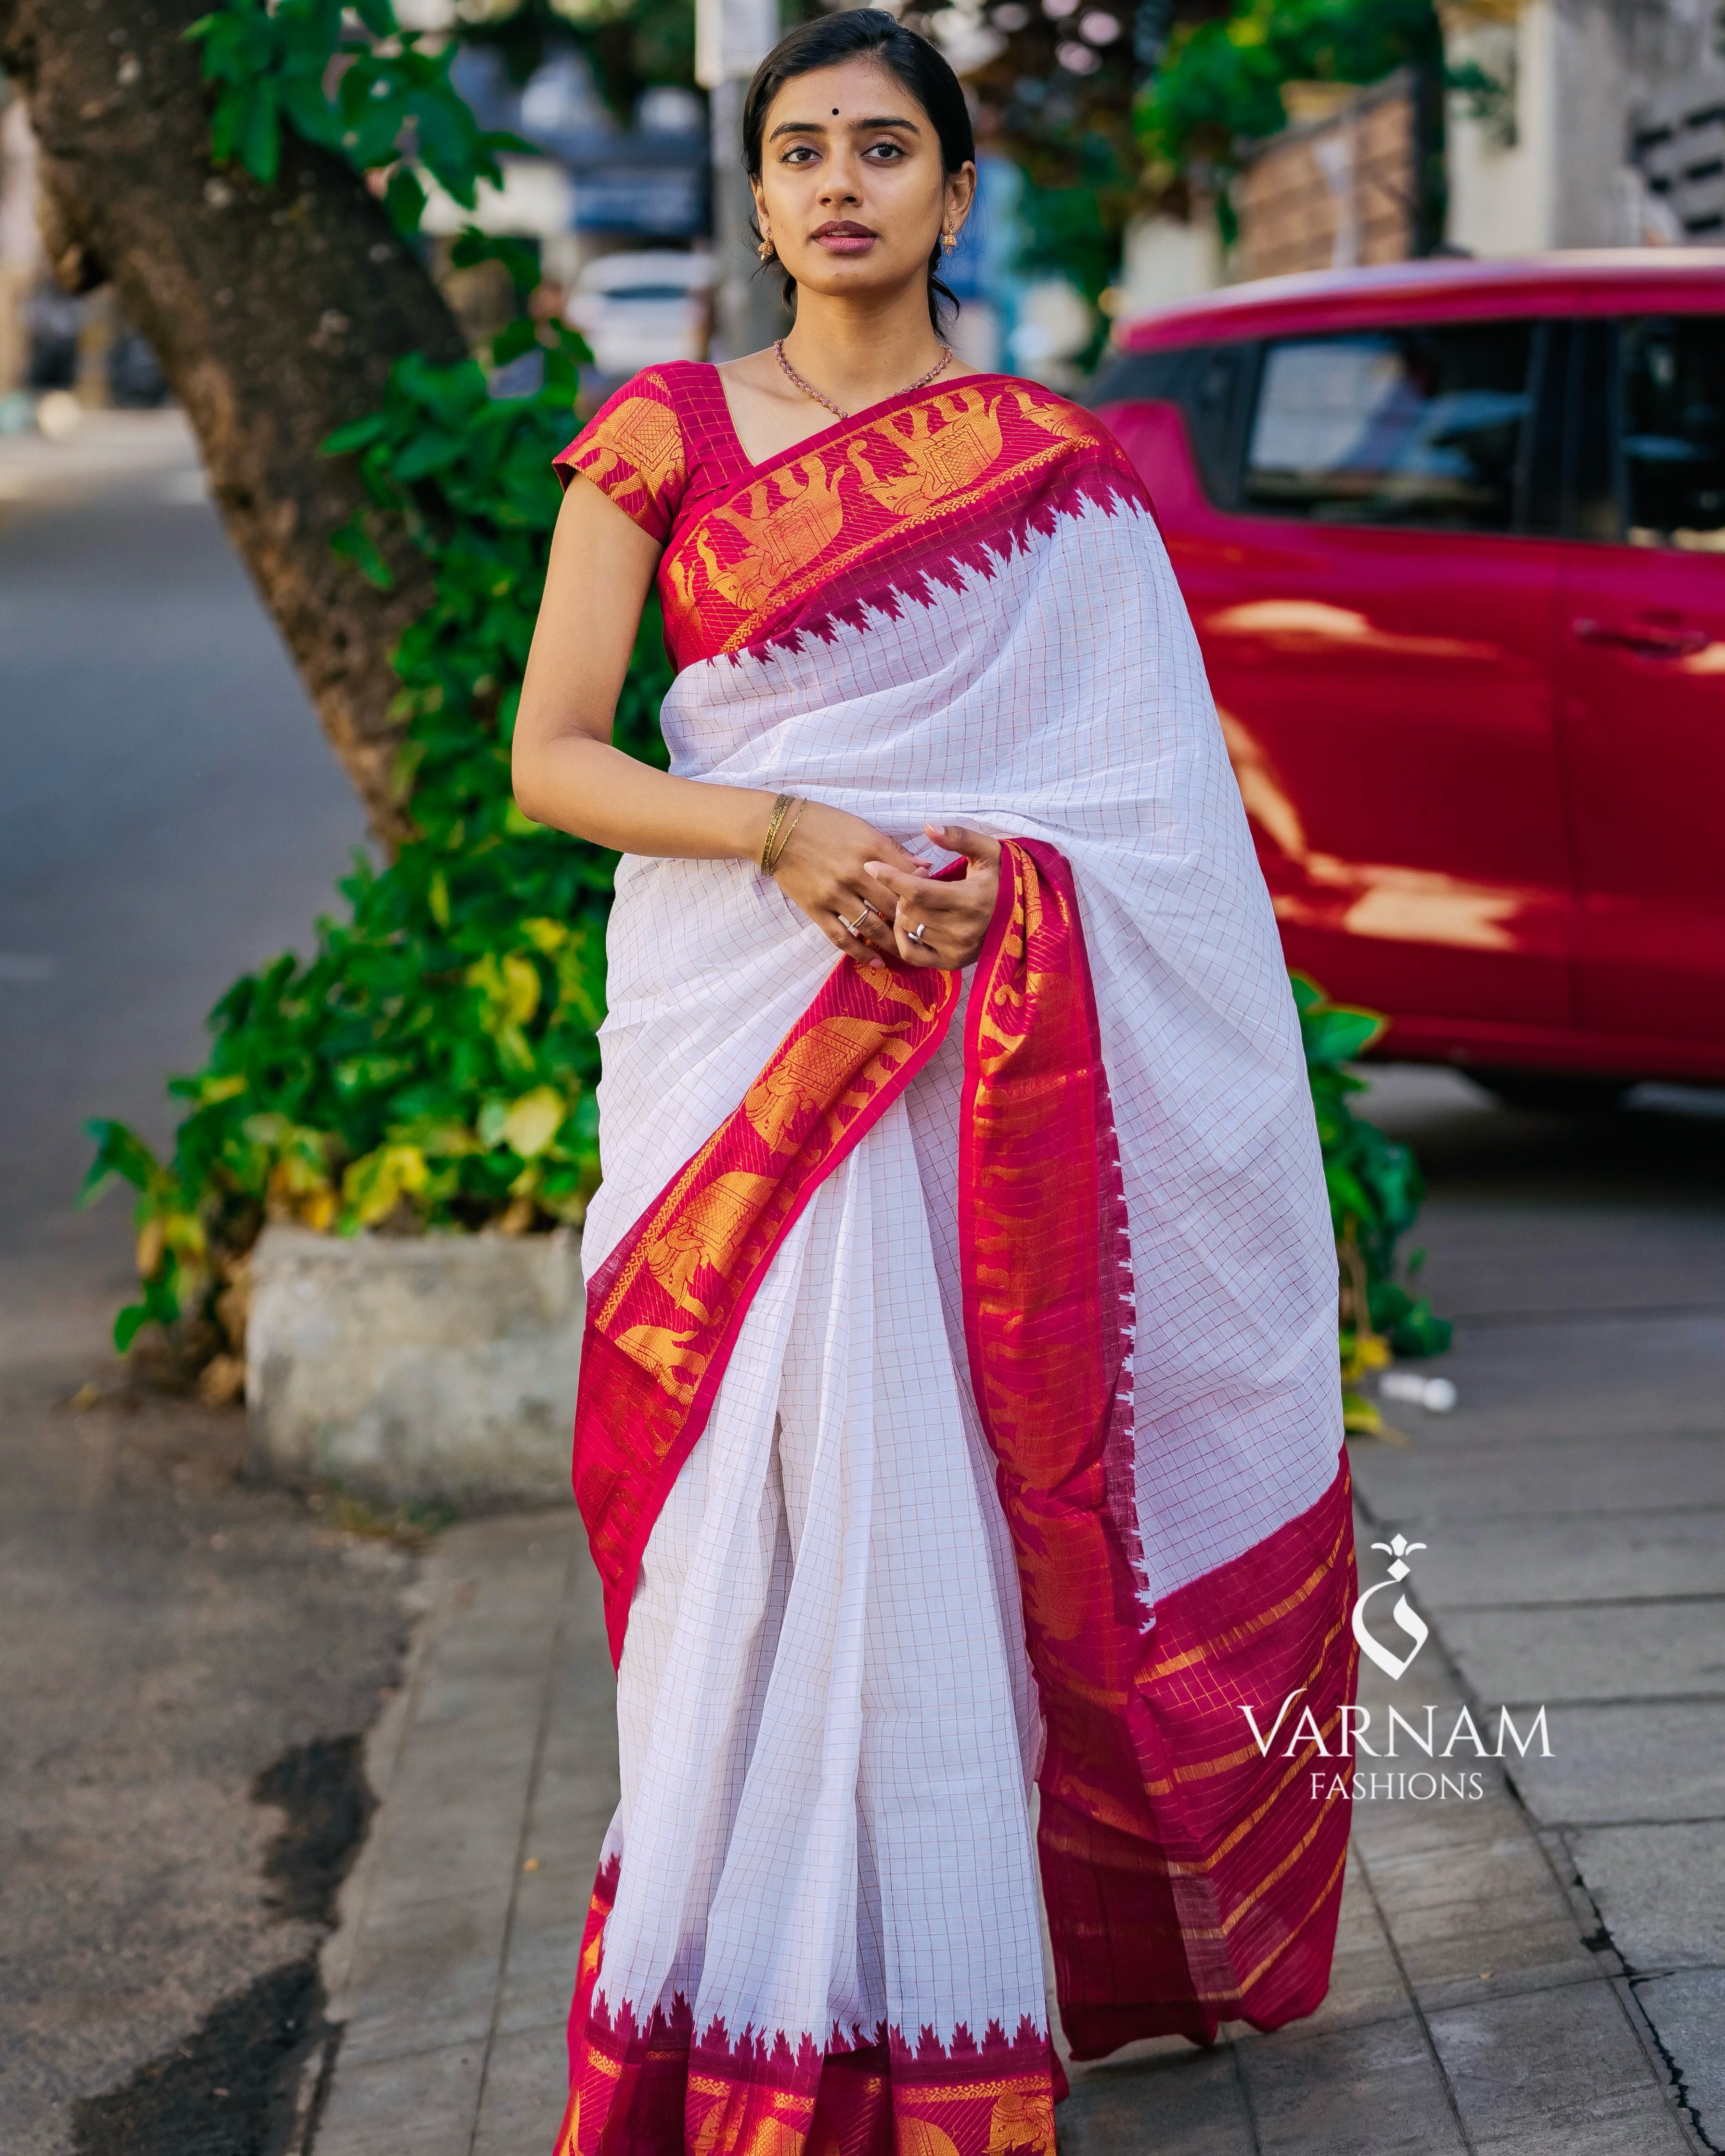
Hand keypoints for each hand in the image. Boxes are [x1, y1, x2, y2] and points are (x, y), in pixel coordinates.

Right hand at [769, 801, 927, 965]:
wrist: (778, 830)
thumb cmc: (824, 824)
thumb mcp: (863, 827)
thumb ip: (895, 851)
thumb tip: (925, 867)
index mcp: (872, 850)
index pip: (908, 880)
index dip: (925, 896)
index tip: (934, 907)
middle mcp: (856, 874)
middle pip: (895, 907)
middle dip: (913, 924)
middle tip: (927, 936)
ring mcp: (835, 895)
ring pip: (872, 927)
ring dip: (892, 943)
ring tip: (908, 953)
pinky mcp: (817, 910)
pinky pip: (842, 938)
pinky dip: (861, 953)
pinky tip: (877, 963)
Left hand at [864, 824, 1001, 971]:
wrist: (1024, 913)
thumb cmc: (1001, 878)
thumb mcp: (987, 851)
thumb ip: (959, 837)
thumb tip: (929, 828)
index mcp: (971, 900)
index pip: (917, 891)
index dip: (890, 877)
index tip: (870, 865)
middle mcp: (963, 929)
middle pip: (908, 909)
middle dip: (902, 891)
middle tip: (916, 881)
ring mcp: (957, 950)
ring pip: (908, 929)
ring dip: (903, 912)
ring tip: (917, 901)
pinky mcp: (952, 963)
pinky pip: (911, 954)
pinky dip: (903, 937)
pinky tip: (910, 923)